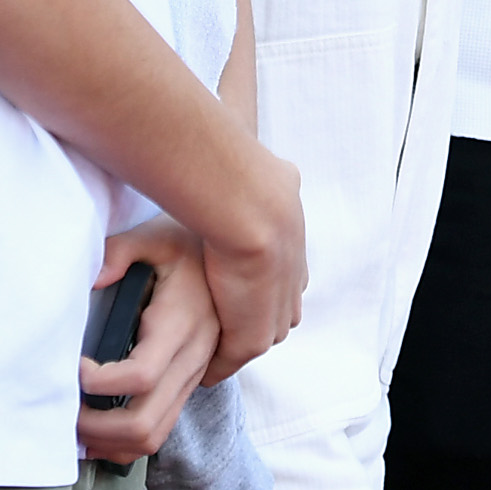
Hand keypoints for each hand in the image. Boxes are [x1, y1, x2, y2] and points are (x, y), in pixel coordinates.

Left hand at [77, 216, 219, 462]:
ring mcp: (193, 376)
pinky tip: (98, 431)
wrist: (237, 256)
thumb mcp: (155, 237)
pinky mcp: (189, 384)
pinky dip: (125, 442)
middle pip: (144, 422)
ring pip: (153, 436)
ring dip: (109, 442)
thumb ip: (121, 252)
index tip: (75, 368)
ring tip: (76, 427)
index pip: (141, 375)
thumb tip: (94, 280)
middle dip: (97, 427)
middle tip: (65, 412)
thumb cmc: (188, 246)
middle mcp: (192, 358)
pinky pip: (160, 429)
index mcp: (181, 323)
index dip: (100, 383)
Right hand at [199, 145, 306, 384]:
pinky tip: (198, 368)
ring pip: (257, 331)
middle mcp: (292, 273)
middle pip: (275, 304)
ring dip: (234, 336)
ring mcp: (274, 308)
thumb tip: (262, 121)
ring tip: (205, 344)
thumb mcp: (269, 166)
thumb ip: (270, 157)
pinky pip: (233, 358)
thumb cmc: (244, 176)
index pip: (285, 267)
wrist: (251, 205)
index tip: (244, 276)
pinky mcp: (252, 335)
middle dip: (256, 309)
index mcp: (292, 234)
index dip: (265, 275)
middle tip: (223, 315)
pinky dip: (217, 363)